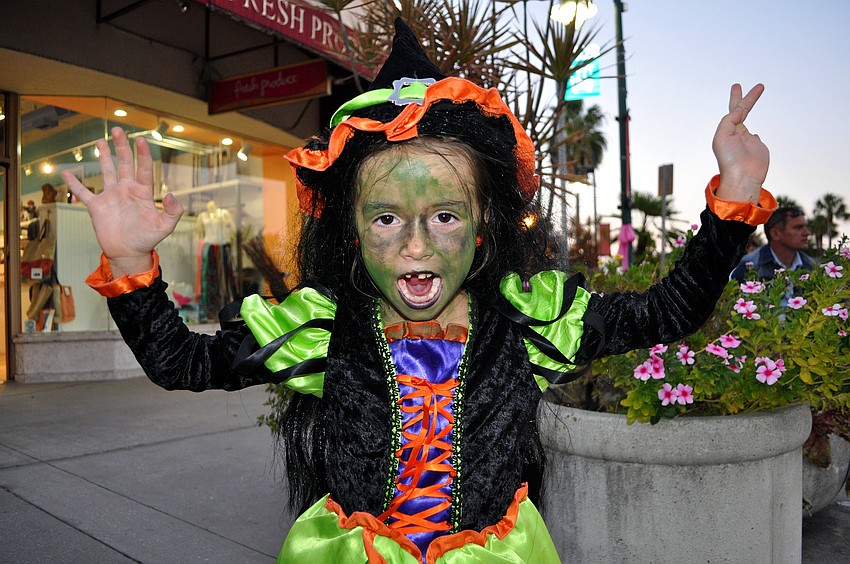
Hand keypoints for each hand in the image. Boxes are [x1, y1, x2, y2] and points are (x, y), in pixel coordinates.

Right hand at [62, 127, 183, 275]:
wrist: (129, 253)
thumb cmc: (147, 240)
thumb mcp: (165, 227)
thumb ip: (173, 212)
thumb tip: (171, 195)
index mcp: (143, 193)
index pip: (144, 168)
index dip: (143, 154)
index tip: (141, 139)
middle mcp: (126, 190)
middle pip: (124, 164)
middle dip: (122, 147)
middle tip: (119, 131)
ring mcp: (111, 197)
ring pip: (107, 172)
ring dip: (104, 157)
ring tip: (101, 142)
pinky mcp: (96, 206)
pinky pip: (84, 192)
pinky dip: (75, 183)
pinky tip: (67, 172)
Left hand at [712, 83, 769, 202]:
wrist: (743, 176)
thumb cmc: (730, 158)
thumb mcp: (722, 136)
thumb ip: (730, 120)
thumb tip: (739, 110)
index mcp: (726, 130)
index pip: (733, 109)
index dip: (736, 97)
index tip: (737, 86)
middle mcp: (736, 133)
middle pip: (742, 111)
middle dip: (748, 98)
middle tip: (758, 86)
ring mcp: (747, 140)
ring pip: (747, 122)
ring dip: (748, 112)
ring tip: (753, 97)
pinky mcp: (758, 147)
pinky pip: (755, 138)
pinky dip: (755, 135)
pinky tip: (754, 137)